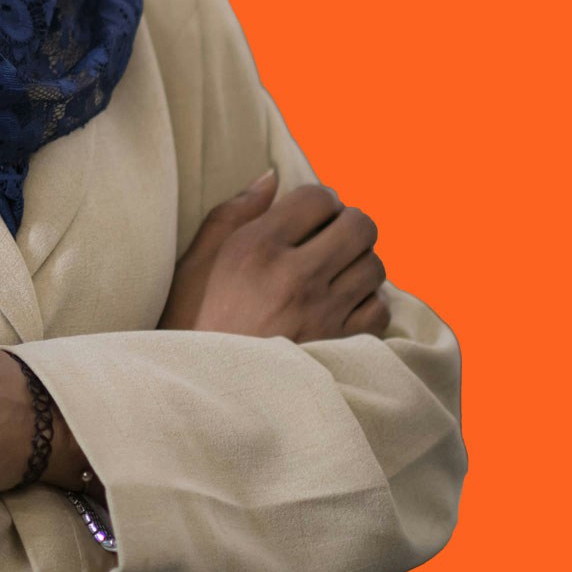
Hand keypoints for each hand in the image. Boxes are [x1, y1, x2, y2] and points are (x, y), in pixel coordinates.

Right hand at [159, 169, 392, 341]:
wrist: (205, 392)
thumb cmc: (192, 322)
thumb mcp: (195, 261)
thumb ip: (233, 213)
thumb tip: (270, 178)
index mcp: (258, 248)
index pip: (317, 197)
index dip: (318, 200)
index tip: (309, 215)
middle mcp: (296, 276)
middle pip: (360, 225)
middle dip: (349, 223)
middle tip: (331, 237)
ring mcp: (324, 313)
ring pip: (374, 266)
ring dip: (359, 262)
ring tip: (336, 272)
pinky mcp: (340, 346)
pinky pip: (379, 309)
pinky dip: (367, 302)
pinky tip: (342, 305)